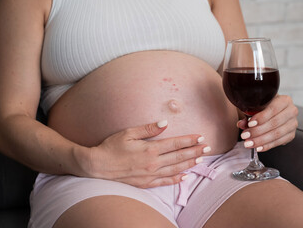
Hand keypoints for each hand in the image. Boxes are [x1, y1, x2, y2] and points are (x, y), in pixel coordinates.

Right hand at [77, 121, 208, 187]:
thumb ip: (148, 128)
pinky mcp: (145, 183)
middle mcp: (153, 163)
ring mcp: (150, 175)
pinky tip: (185, 177)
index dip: (189, 140)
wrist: (97, 166)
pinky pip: (165, 182)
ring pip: (175, 169)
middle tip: (208, 148)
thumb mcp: (128, 133)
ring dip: (190, 164)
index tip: (200, 137)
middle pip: (179, 156)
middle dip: (195, 151)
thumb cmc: (111, 147)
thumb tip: (164, 123)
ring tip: (201, 160)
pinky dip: (177, 179)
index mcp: (150, 149)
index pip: (175, 143)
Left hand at [237, 95, 297, 151]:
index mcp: (284, 100)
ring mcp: (292, 124)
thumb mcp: (255, 107)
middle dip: (257, 131)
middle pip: (274, 123)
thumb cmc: (263, 107)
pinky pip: (279, 142)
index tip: (250, 124)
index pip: (273, 109)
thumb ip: (248, 114)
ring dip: (260, 140)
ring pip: (276, 134)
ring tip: (248, 143)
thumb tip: (241, 124)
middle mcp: (291, 111)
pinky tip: (258, 147)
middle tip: (245, 135)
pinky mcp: (291, 135)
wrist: (271, 112)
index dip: (261, 118)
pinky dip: (267, 146)